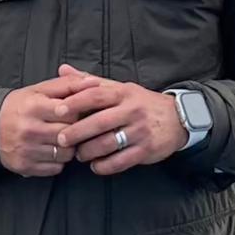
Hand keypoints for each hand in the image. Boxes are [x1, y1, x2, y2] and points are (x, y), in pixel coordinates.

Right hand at [0, 73, 102, 177]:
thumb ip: (69, 84)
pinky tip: (52, 150)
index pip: (70, 113)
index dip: (78, 113)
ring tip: (62, 139)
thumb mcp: (41, 89)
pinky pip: (55, 168)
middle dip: (75, 131)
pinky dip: (58, 161)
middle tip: (72, 127)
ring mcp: (26, 150)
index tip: (77, 112)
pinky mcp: (24, 166)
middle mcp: (29, 130)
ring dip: (69, 148)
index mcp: (34, 106)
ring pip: (65, 154)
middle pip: (69, 135)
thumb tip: (95, 82)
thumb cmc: (22, 105)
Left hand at [51, 65, 188, 176]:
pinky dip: (105, 166)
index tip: (57, 111)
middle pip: (99, 122)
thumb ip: (90, 81)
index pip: (96, 95)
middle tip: (61, 139)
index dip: (75, 103)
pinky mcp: (146, 150)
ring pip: (108, 144)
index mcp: (123, 93)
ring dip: (89, 151)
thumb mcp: (119, 87)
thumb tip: (63, 69)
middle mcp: (132, 110)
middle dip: (77, 132)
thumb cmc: (141, 102)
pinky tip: (95, 165)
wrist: (178, 118)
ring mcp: (140, 131)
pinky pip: (121, 161)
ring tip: (78, 154)